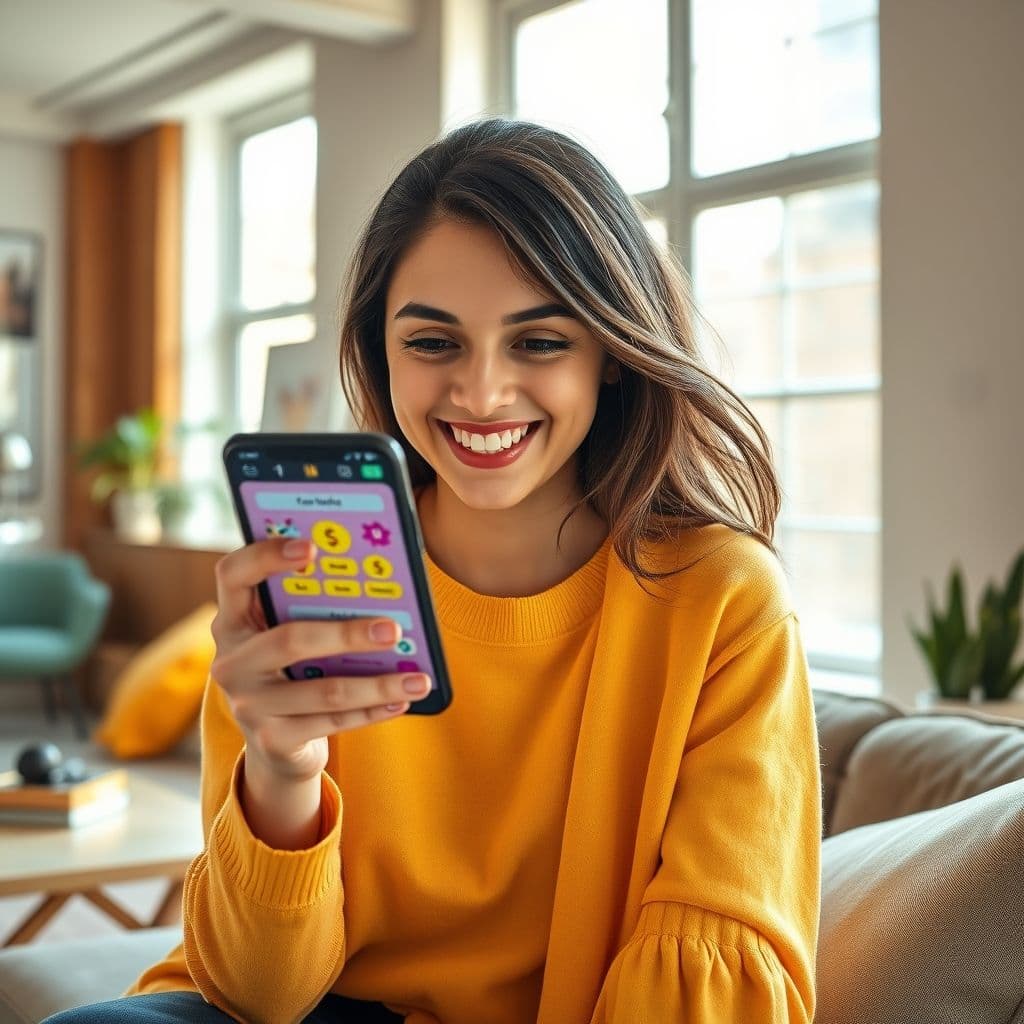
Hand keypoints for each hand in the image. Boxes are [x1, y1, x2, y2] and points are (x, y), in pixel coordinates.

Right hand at [210, 537, 430, 785]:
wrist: (275, 744)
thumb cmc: (293, 669)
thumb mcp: (289, 634)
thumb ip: (312, 608)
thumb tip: (379, 587)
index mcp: (234, 620)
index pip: (233, 575)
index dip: (265, 556)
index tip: (312, 547)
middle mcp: (231, 661)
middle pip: (290, 640)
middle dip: (347, 635)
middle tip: (392, 630)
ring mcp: (248, 704)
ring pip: (324, 691)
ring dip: (377, 685)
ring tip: (418, 678)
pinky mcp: (271, 740)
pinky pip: (332, 723)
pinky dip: (372, 711)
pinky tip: (402, 700)